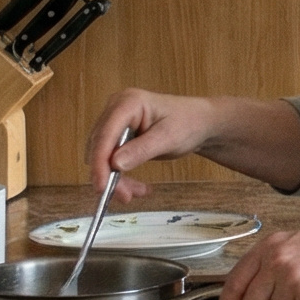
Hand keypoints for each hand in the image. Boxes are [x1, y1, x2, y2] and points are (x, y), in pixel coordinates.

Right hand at [84, 89, 217, 198]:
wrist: (200, 123)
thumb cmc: (189, 123)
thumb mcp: (169, 138)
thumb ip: (141, 150)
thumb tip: (114, 164)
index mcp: (128, 103)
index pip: (105, 135)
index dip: (100, 162)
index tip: (101, 186)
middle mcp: (115, 110)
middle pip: (100, 147)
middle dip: (109, 174)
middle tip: (125, 196)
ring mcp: (115, 123)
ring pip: (102, 157)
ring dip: (116, 179)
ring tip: (138, 192)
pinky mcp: (117, 137)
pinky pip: (110, 160)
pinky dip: (121, 176)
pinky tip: (137, 187)